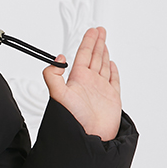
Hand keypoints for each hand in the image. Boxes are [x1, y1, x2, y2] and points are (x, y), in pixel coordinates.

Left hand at [43, 26, 121, 140]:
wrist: (89, 137)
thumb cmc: (73, 120)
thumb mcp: (58, 95)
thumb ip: (53, 76)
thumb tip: (58, 59)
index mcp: (78, 79)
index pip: (83, 55)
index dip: (88, 41)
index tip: (92, 31)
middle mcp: (89, 83)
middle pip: (94, 57)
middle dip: (97, 42)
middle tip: (100, 30)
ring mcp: (100, 90)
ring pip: (103, 66)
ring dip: (104, 53)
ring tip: (104, 42)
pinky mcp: (111, 99)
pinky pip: (113, 81)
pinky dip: (113, 72)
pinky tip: (112, 65)